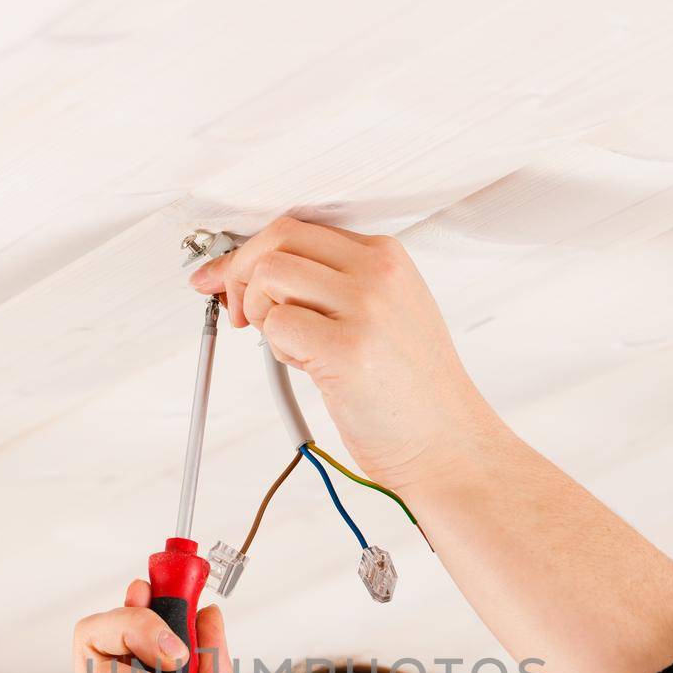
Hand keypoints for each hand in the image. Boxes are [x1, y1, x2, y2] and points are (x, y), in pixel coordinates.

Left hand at [188, 214, 489, 493]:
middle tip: (238, 314)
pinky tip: (306, 366)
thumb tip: (255, 275)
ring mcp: (364, 308)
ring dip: (259, 313)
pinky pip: (277, 326)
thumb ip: (333, 288)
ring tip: (291, 347)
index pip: (297, 229)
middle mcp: (377, 272)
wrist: (448, 444)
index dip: (250, 254)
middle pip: (277, 240)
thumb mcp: (387, 316)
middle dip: (240, 274)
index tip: (224, 279)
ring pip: (269, 277)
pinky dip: (276, 348)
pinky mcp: (346, 350)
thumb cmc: (412, 392)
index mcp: (387, 256)